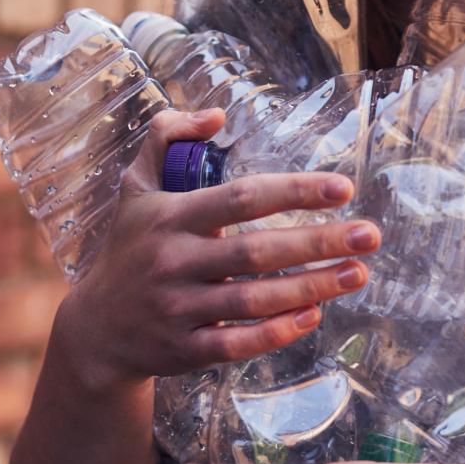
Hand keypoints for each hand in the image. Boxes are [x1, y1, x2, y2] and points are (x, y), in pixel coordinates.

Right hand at [58, 108, 380, 389]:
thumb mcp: (135, 186)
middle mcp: (174, 261)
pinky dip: (277, 332)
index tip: (343, 189)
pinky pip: (237, 342)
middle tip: (370, 235)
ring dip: (311, 287)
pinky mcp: (185, 349)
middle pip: (257, 251)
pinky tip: (315, 315)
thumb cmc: (130, 247)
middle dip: (317, 242)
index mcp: (170, 217)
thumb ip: (167, 137)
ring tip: (358, 273)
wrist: (95, 328)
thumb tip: (217, 115)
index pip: (241, 198)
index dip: (294, 191)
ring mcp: (179, 308)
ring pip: (254, 299)